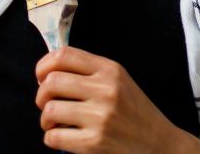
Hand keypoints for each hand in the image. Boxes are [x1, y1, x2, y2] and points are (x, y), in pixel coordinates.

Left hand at [35, 46, 199, 152]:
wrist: (159, 144)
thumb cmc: (135, 113)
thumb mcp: (119, 82)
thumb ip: (90, 72)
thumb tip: (49, 74)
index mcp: (110, 70)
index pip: (64, 55)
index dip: (44, 66)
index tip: (42, 77)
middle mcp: (105, 89)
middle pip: (51, 82)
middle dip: (41, 95)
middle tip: (47, 104)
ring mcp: (100, 117)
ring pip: (49, 110)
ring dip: (45, 119)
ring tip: (55, 123)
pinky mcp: (94, 143)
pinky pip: (54, 136)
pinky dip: (51, 138)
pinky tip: (62, 137)